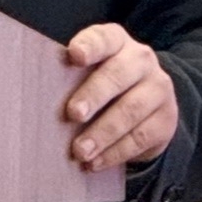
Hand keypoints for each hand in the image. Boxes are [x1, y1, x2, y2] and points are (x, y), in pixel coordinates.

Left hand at [61, 24, 179, 171]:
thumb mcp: (90, 73)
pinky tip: (95, 162)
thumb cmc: (104, 86)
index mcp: (117, 42)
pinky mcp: (165, 119)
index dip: (90, 45)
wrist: (149, 104)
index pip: (104, 38)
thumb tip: (36, 100)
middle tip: (72, 114)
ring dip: (103, 132)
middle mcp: (141, 60)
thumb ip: (71, 77)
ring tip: (80, 150)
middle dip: (94, 94)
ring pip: (131, 110)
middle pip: (118, 74)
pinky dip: (115, 152)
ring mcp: (158, 89)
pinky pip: (141, 137)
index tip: (74, 55)